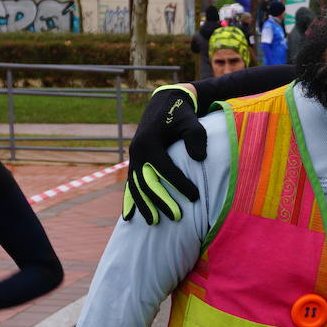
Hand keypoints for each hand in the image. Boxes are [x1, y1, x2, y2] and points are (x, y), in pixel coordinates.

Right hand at [123, 84, 206, 224]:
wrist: (165, 103)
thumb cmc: (182, 115)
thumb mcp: (192, 122)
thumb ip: (196, 138)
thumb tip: (198, 159)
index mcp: (150, 142)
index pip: (166, 169)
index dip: (180, 184)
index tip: (195, 197)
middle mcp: (137, 151)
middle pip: (148, 182)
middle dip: (161, 201)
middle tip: (177, 218)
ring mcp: (134, 157)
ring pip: (136, 186)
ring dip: (144, 205)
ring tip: (154, 222)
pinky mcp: (135, 161)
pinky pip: (131, 184)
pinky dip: (130, 200)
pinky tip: (129, 218)